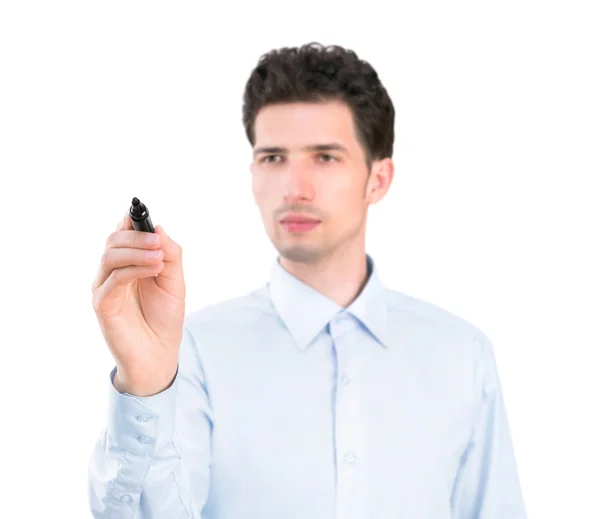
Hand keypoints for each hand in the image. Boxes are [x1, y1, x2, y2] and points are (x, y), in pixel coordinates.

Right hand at [91, 210, 185, 395]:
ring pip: (110, 255)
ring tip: (159, 257)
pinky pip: (114, 279)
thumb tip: (159, 227)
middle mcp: (112, 272)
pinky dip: (134, 269)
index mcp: (128, 263)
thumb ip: (170, 254)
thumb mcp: (175, 281)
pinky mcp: (102, 304)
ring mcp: (104, 287)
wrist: (159, 354)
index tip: (141, 208)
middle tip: (157, 241)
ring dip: (136, 251)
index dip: (130, 219)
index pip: (122, 233)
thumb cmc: (165, 318)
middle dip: (136, 235)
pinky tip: (154, 269)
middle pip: (113, 240)